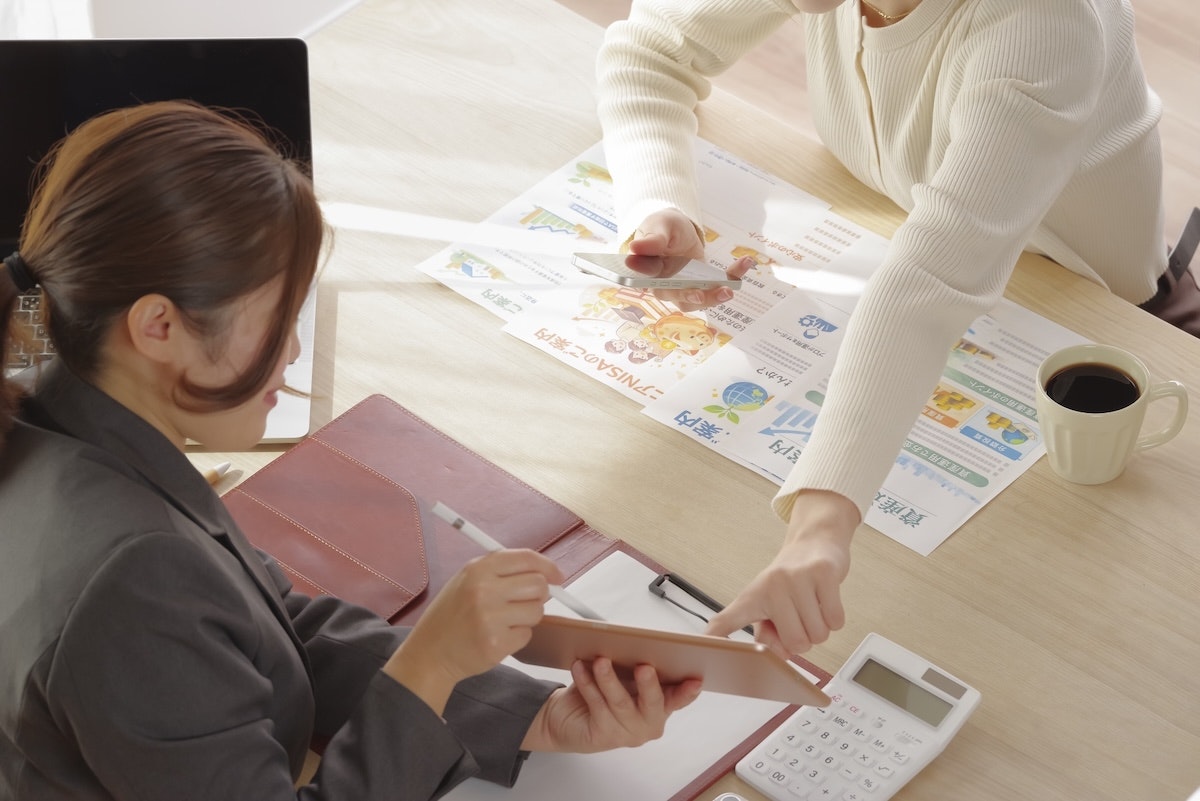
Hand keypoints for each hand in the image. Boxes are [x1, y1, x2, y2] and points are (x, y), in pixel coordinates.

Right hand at [383, 549, 561, 713]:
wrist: (429, 652)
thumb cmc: (452, 615)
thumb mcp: (467, 579)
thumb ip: (502, 572)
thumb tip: (544, 574)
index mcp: (479, 568)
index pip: (527, 558)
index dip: (548, 567)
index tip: (557, 577)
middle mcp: (484, 589)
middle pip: (539, 584)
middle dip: (538, 595)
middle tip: (524, 603)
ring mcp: (490, 617)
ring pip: (537, 611)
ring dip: (528, 618)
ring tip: (504, 621)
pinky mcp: (496, 643)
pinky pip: (526, 635)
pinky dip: (517, 637)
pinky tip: (497, 636)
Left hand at [521, 658, 701, 752]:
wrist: (569, 717)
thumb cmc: (604, 691)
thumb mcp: (626, 675)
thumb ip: (639, 664)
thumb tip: (643, 641)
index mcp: (662, 705)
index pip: (680, 698)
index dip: (688, 691)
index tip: (695, 680)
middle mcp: (649, 722)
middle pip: (653, 703)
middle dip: (649, 684)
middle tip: (644, 666)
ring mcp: (628, 733)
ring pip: (620, 702)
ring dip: (609, 678)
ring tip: (601, 660)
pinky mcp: (604, 736)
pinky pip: (597, 705)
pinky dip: (587, 683)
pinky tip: (580, 667)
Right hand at [625, 209, 753, 311]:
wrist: (674, 229)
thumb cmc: (661, 227)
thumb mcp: (657, 226)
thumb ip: (652, 239)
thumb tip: (636, 248)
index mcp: (647, 273)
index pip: (653, 284)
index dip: (666, 289)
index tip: (680, 289)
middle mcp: (664, 286)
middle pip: (677, 298)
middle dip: (695, 297)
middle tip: (708, 293)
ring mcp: (684, 288)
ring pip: (698, 301)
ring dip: (714, 297)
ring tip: (729, 289)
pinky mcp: (701, 285)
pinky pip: (717, 285)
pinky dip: (733, 276)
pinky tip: (746, 262)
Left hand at [706, 490, 858, 655]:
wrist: (815, 540)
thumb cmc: (791, 580)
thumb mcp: (771, 604)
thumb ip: (770, 634)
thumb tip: (782, 655)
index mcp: (752, 596)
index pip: (727, 620)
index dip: (714, 638)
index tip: (703, 649)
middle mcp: (772, 586)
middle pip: (797, 643)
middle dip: (805, 640)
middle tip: (800, 618)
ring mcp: (797, 578)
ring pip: (818, 634)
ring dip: (821, 628)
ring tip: (812, 606)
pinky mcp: (823, 573)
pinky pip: (835, 620)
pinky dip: (835, 618)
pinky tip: (826, 600)